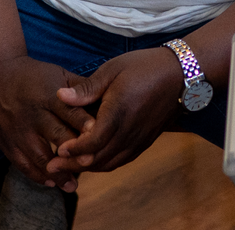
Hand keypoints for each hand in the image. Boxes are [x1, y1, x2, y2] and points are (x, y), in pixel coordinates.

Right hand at [0, 56, 96, 189]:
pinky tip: (50, 182)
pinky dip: (36, 175)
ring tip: (71, 185)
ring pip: (38, 155)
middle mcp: (33, 114)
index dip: (82, 123)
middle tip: (88, 163)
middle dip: (72, 151)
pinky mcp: (6, 142)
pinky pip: (22, 163)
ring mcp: (17, 130)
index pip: (68, 110)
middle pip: (54, 135)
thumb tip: (107, 100)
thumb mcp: (57, 74)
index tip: (97, 134)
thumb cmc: (32, 75)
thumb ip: (80, 89)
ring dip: (56, 172)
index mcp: (48, 95)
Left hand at [49, 47, 186, 176]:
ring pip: (110, 163)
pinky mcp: (145, 141)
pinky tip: (93, 160)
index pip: (92, 142)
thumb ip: (87, 88)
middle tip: (52, 167)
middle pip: (98, 158)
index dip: (74, 149)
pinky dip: (104, 164)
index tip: (58, 149)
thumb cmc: (144, 67)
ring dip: (88, 167)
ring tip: (69, 165)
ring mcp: (139, 139)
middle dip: (74, 164)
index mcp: (119, 112)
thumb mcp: (112, 70)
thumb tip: (59, 96)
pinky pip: (122, 160)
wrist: (181, 74)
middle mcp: (129, 131)